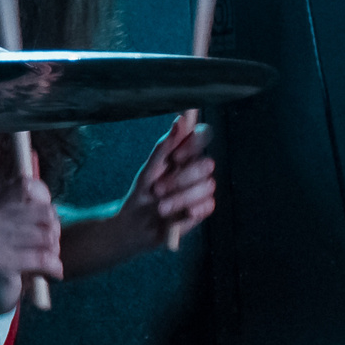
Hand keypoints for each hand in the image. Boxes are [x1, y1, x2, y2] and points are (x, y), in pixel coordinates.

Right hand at [0, 174, 63, 323]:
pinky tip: (53, 273)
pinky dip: (54, 267)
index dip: (44, 201)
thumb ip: (31, 211)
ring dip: (54, 252)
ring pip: (47, 236)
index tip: (43, 221)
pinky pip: (43, 258)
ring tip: (47, 261)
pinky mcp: (1, 262)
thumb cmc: (8, 257)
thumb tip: (53, 206)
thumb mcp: (15, 229)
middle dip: (55, 231)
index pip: (26, 185)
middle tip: (49, 247)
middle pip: (45, 212)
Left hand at [117, 115, 217, 248]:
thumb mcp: (148, 170)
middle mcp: (196, 170)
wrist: (135, 225)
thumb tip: (179, 120)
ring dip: (181, 198)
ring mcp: (201, 189)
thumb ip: (164, 146)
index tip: (176, 157)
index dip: (194, 144)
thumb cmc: (141, 193)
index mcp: (184, 154)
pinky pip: (208, 206)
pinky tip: (179, 214)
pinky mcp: (203, 209)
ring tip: (160, 208)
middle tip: (158, 190)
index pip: (202, 136)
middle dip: (181, 179)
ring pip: (208, 186)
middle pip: (208, 164)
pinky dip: (191, 210)